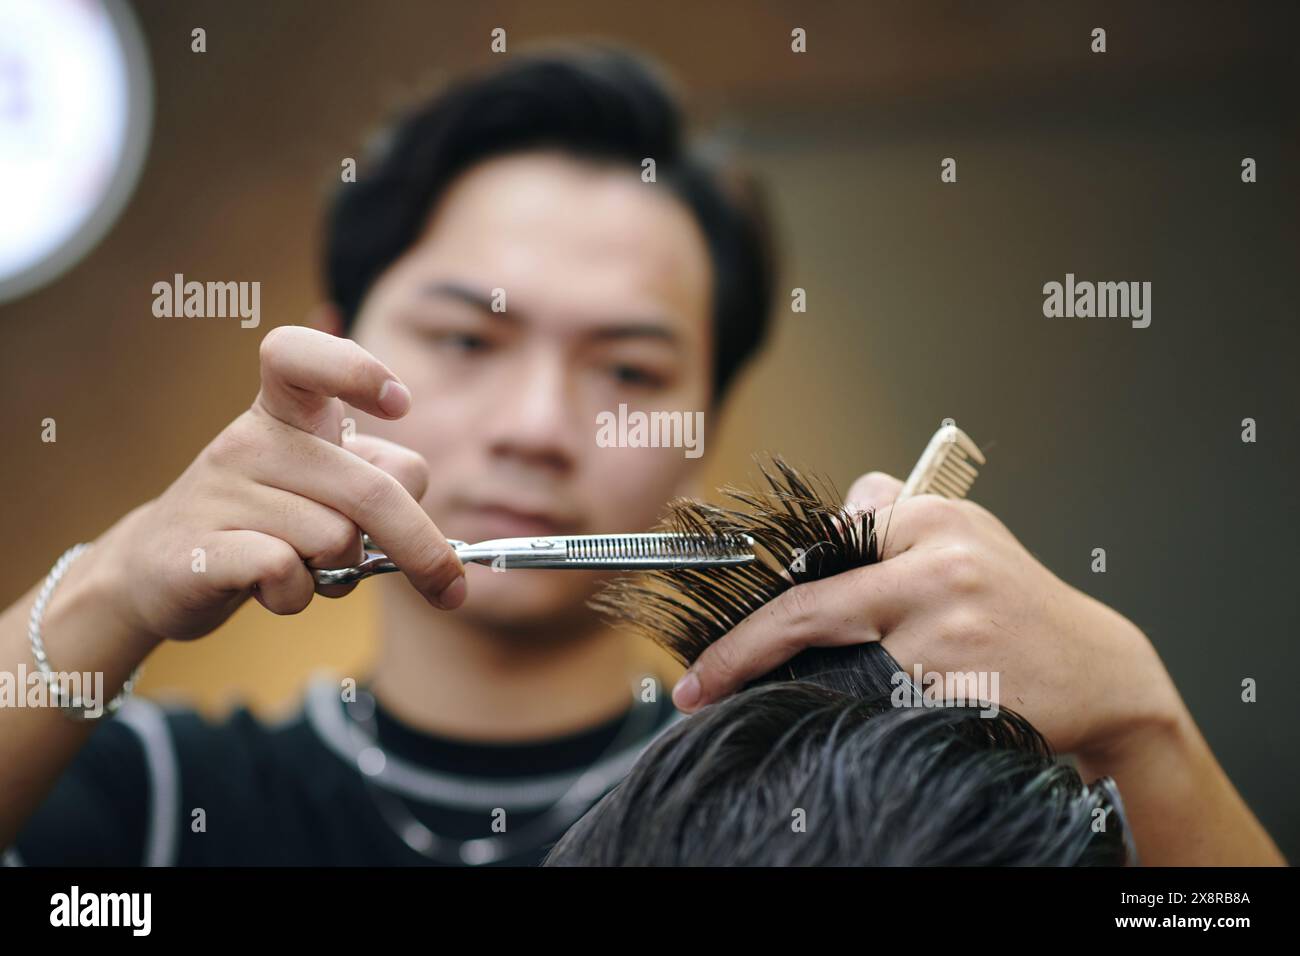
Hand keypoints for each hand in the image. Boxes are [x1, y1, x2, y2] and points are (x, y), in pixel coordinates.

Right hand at [94, 325, 465, 643]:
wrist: (160, 568)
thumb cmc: (267, 520)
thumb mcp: (326, 487)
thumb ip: (377, 477)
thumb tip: (415, 490)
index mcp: (283, 411)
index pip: (300, 356)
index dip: (355, 369)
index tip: (400, 404)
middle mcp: (250, 440)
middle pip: (370, 490)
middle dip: (422, 547)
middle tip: (448, 586)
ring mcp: (220, 492)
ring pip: (335, 540)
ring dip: (342, 574)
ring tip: (308, 571)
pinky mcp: (199, 549)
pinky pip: (286, 573)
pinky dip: (298, 595)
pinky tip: (274, 589)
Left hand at [671, 471, 1185, 759]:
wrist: (1100, 672)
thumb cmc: (1016, 605)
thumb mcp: (964, 535)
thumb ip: (893, 519)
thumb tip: (833, 507)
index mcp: (933, 519)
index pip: (818, 550)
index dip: (760, 596)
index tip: (714, 633)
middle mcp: (939, 567)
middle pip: (808, 612)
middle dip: (741, 653)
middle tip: (696, 686)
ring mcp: (948, 633)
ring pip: (835, 669)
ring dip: (802, 691)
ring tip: (773, 705)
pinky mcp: (958, 691)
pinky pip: (873, 708)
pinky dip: (849, 717)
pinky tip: (850, 724)